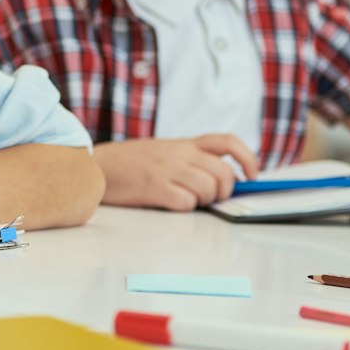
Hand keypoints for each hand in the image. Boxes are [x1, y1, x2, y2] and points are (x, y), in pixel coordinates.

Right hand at [95, 135, 260, 210]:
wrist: (97, 165)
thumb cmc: (131, 163)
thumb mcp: (164, 151)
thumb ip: (191, 160)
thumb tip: (224, 181)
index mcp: (184, 143)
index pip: (228, 142)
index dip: (248, 158)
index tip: (252, 176)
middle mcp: (179, 153)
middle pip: (224, 172)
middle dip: (226, 191)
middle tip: (214, 198)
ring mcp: (167, 170)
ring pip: (208, 189)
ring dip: (205, 201)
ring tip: (189, 200)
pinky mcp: (155, 188)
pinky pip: (186, 202)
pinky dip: (185, 207)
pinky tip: (171, 203)